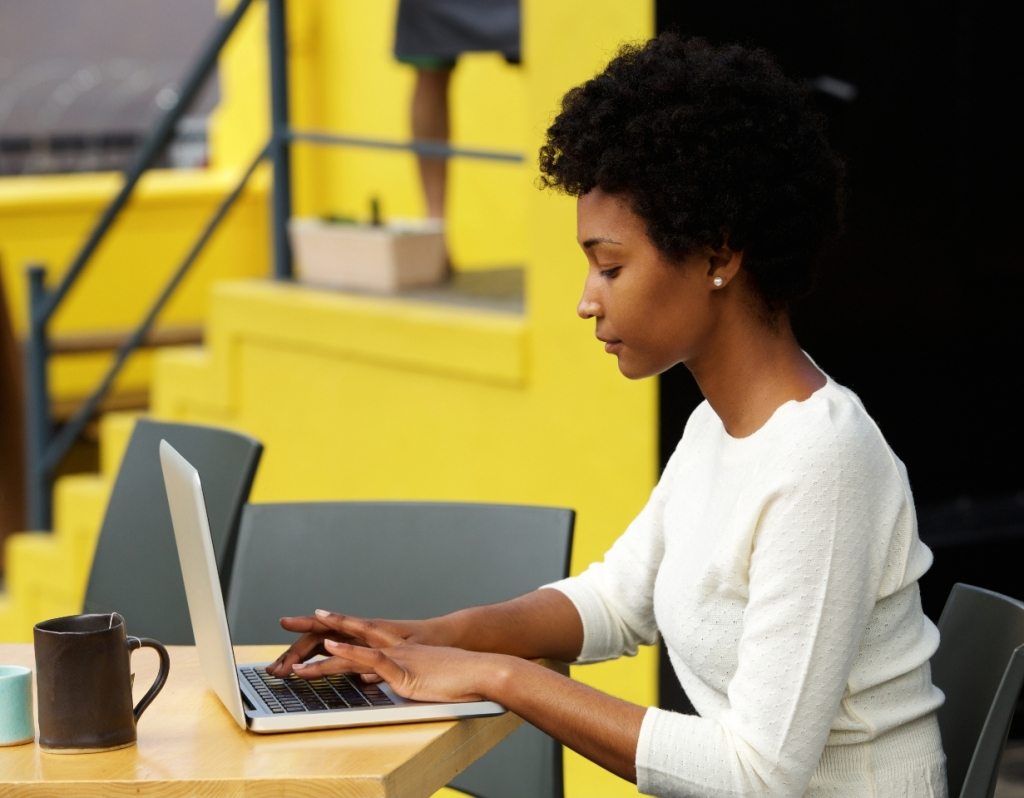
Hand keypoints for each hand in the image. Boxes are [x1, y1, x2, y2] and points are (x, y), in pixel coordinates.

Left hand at [284, 610, 505, 703]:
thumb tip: (363, 676)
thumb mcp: (411, 674)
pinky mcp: (403, 667)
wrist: (479, 668)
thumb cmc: (451, 675)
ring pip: (352, 644)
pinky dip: (351, 650)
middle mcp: (389, 643)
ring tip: (297, 646)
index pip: (350, 633)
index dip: (324, 629)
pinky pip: (372, 656)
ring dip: (322, 645)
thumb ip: (385, 672)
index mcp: (389, 646)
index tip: (301, 623)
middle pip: (344, 631)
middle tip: (285, 621)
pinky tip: (333, 646)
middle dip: (313, 627)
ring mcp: (395, 653)